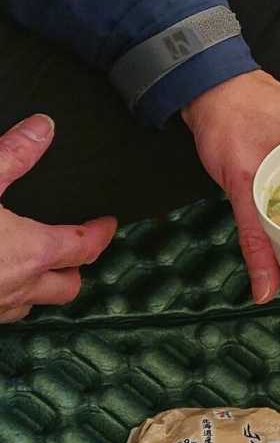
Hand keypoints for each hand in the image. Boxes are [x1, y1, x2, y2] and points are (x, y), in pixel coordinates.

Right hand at [0, 115, 115, 322]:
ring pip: (33, 305)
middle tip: (76, 247)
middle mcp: (20, 288)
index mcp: (32, 253)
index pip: (82, 247)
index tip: (106, 223)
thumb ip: (12, 155)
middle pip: (67, 287)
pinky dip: (7, 298)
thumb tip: (43, 128)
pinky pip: (1, 314)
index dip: (99, 233)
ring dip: (41, 287)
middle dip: (76, 268)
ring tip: (37, 265)